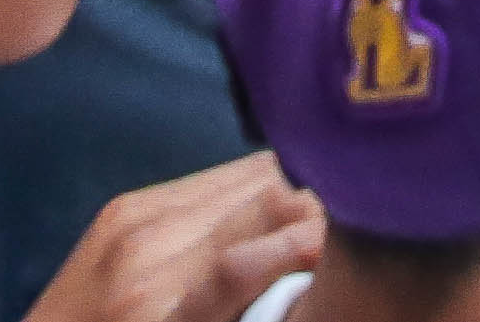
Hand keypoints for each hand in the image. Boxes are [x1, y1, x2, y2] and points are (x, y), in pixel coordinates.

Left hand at [18, 153, 322, 321]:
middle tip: (352, 227)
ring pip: (250, 174)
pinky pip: (213, 177)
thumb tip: (314, 256)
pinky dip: (251, 191)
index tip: (355, 248)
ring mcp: (132, 219)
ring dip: (290, 191)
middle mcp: (148, 250)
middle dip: (319, 206)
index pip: (268, 243)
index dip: (324, 236)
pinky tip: (265, 214)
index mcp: (163, 304)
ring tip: (316, 217)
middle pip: (270, 193)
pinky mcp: (124, 205)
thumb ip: (246, 302)